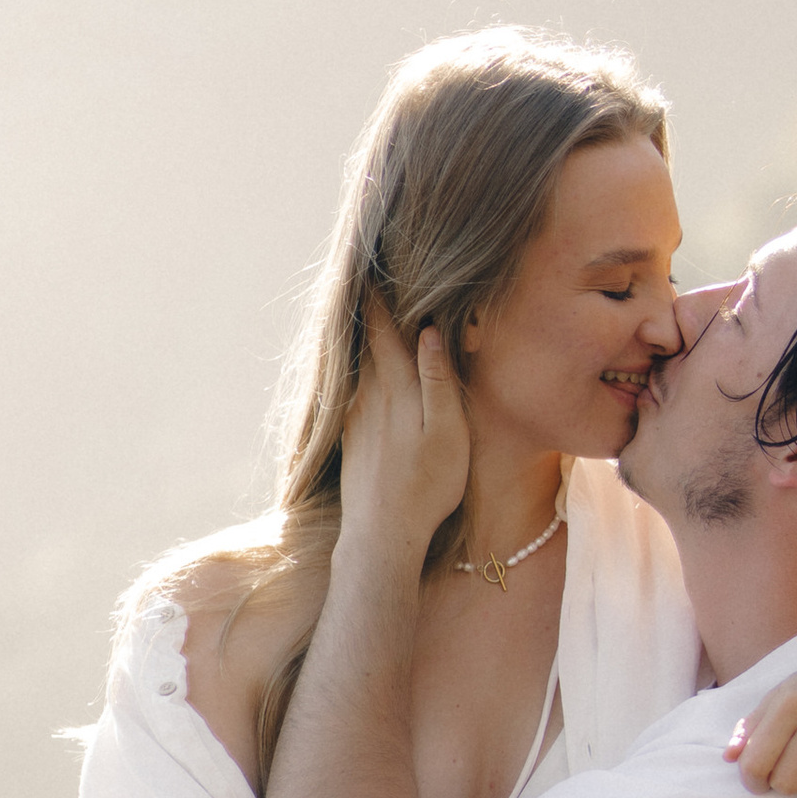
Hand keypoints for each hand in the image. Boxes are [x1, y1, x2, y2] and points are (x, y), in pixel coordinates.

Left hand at [337, 301, 471, 570]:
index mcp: (396, 388)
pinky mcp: (349, 438)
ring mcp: (355, 417)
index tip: (373, 263)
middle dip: (368, 308)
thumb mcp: (447, 433)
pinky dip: (354, 369)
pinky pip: (351, 390)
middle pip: (367, 340)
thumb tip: (430, 332)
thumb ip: (438, 381)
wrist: (381, 534)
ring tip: (362, 311)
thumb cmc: (426, 486)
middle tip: (364, 275)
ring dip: (360, 337)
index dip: (380, 295)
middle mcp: (370, 396)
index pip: (386, 328)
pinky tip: (358, 367)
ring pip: (357, 364)